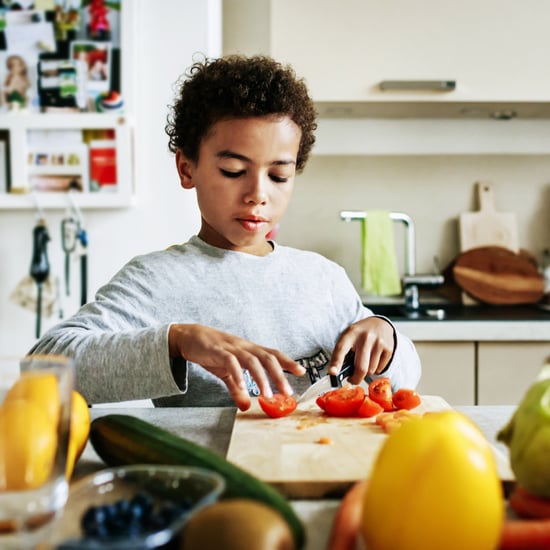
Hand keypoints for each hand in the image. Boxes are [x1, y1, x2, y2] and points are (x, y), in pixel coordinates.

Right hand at [168, 324, 304, 410]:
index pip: (272, 354)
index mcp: (249, 350)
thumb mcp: (226, 373)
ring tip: (267, 394)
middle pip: (267, 358)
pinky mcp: (217, 351)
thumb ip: (237, 389)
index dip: (288, 361)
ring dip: (261, 377)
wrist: (189, 336)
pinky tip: (242, 386)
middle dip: (279, 375)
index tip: (302, 371)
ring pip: (252, 360)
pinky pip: (230, 362)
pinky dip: (238, 374)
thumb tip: (246, 406)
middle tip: (288, 393)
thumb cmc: (212, 352)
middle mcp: (244, 347)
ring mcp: (231, 348)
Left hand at [328, 316, 394, 383]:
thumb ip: (343, 352)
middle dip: (355, 379)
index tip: (332, 373)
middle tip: (352, 379)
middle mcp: (365, 337)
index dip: (336, 362)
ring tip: (364, 362)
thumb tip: (339, 373)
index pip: (341, 349)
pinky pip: (379, 369)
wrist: (380, 323)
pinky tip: (373, 359)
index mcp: (351, 334)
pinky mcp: (388, 349)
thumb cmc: (360, 334)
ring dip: (366, 372)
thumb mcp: (349, 336)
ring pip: (370, 371)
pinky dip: (375, 369)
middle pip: (360, 368)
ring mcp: (378, 343)